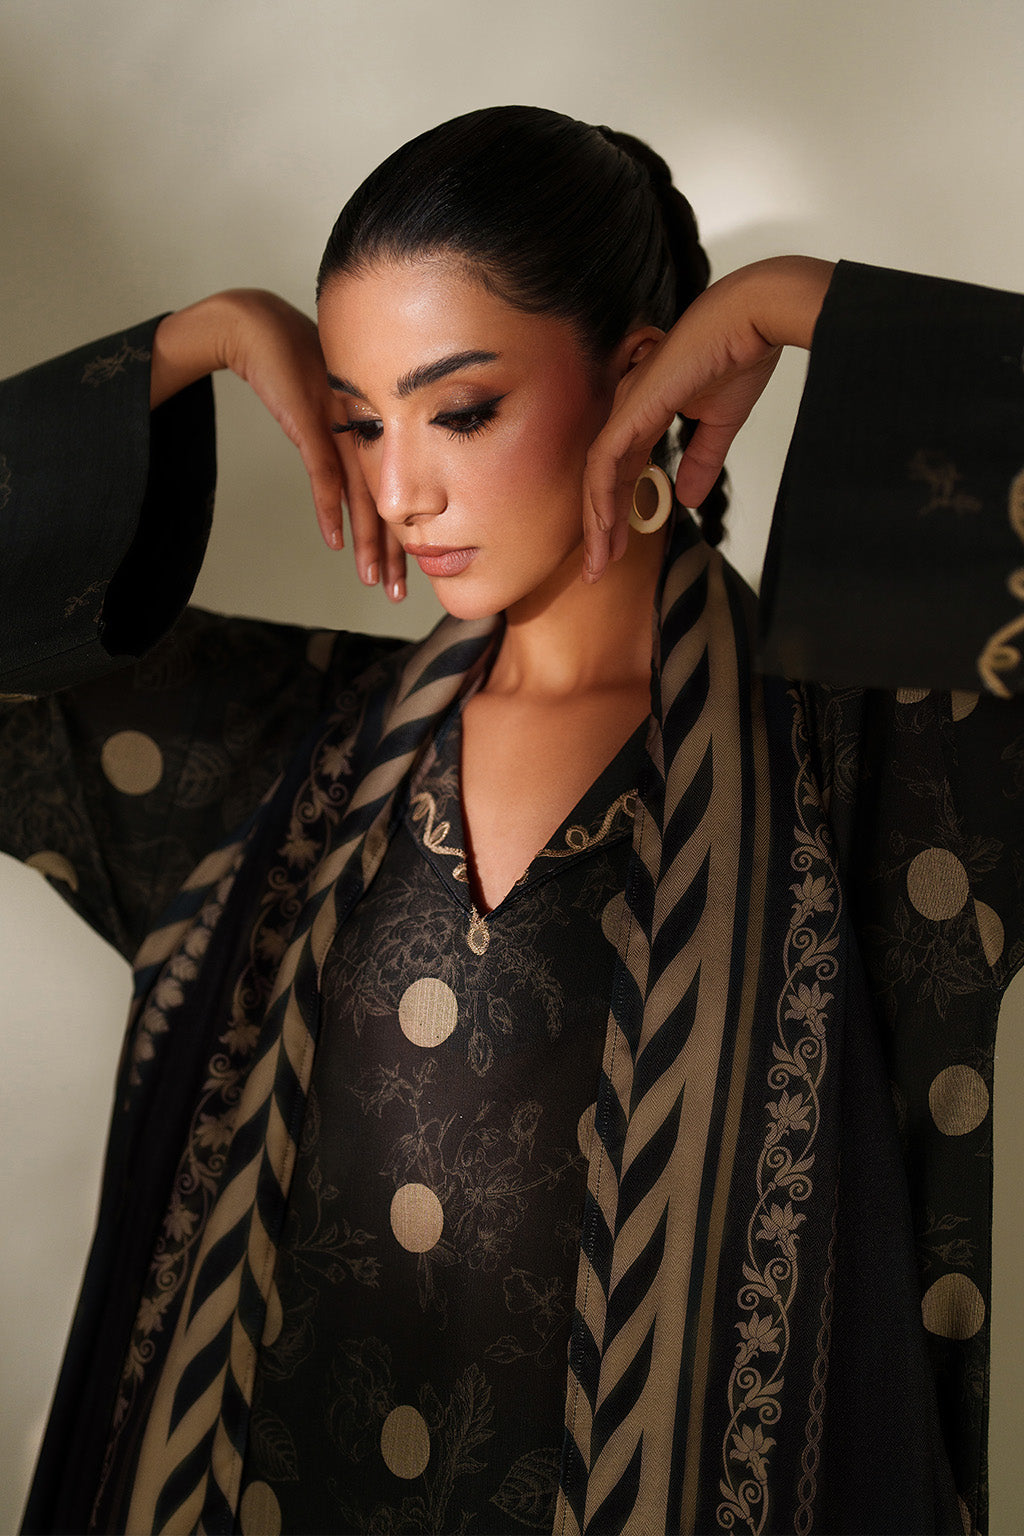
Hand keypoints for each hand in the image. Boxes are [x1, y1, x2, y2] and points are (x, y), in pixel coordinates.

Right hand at [151, 290, 405, 598]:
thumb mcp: (322, 411)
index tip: (409, 569)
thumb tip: (346, 487)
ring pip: (360, 496)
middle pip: (384, 501)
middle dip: (393, 551)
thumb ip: (338, 445)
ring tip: (373, 579)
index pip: (393, 492)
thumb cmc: (289, 365)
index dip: (400, 534)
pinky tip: (336, 542)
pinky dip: (329, 510)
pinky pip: (323, 475)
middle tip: (400, 591)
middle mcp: (365, 430)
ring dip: (367, 542)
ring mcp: (341, 426)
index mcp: (375, 428)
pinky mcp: (312, 422)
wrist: (257, 327)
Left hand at [582, 256, 834, 579]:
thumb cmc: (741, 356)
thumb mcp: (720, 424)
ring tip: (598, 564)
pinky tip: (603, 532)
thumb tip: (687, 498)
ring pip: (598, 477)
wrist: (752, 320)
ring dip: (597, 524)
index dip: (619, 511)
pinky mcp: (632, 409)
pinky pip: (605, 464)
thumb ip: (701, 460)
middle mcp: (629, 409)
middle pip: (604, 479)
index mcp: (647, 409)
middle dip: (600, 528)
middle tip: (598, 569)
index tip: (620, 549)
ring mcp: (627, 407)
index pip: (624, 470)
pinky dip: (601, 500)